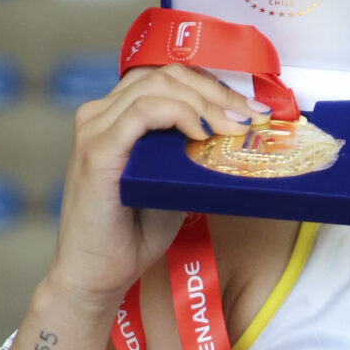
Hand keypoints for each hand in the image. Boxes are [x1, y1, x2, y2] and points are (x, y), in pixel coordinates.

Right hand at [47, 67, 257, 320]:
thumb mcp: (173, 182)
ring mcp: (96, 128)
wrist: (98, 274)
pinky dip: (180, 114)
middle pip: (168, 76)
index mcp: (117, 116)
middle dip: (219, 93)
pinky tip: (204, 133)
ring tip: (237, 128)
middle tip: (254, 118)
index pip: (169, 78)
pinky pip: (143, 112)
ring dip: (208, 103)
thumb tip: (241, 136)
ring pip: (159, 87)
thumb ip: (192, 153)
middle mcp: (101, 114)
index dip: (215, 86)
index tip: (254, 110)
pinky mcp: (97, 149)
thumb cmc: (134, 233)